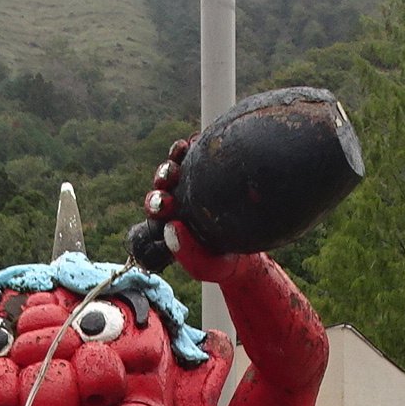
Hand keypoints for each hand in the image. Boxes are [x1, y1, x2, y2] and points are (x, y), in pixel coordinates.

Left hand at [143, 137, 252, 286]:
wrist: (249, 253)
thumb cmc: (223, 263)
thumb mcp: (206, 266)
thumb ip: (186, 253)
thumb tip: (170, 228)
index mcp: (169, 222)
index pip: (155, 209)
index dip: (156, 203)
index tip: (165, 203)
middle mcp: (177, 203)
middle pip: (162, 185)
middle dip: (163, 178)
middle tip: (170, 176)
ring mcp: (192, 186)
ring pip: (176, 167)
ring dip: (175, 158)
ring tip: (181, 149)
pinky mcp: (208, 173)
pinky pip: (197, 155)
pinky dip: (195, 145)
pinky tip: (197, 139)